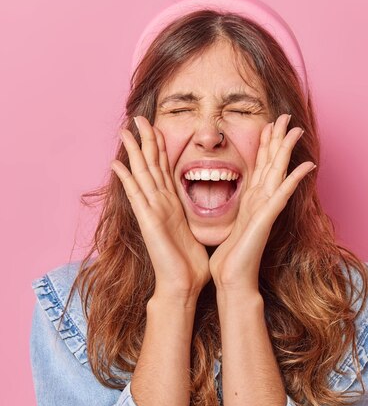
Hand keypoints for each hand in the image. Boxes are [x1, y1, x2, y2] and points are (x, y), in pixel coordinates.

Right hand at [111, 116, 210, 299]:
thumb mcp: (197, 234)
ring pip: (141, 175)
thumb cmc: (191, 266)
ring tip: (125, 131)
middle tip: (138, 119)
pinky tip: (117, 163)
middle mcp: (159, 206)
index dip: (160, 149)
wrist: (183, 286)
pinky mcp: (148, 221)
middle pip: (150, 166)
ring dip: (133, 152)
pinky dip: (126, 179)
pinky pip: (136, 195)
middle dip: (145, 141)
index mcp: (172, 207)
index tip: (157, 128)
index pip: (164, 171)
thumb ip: (196, 220)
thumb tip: (211, 213)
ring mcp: (152, 212)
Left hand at [209, 113, 315, 293]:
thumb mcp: (231, 227)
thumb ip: (237, 212)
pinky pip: (282, 194)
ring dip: (287, 151)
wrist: (232, 278)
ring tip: (296, 130)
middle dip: (278, 139)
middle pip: (272, 165)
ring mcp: (266, 210)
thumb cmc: (230, 258)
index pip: (260, 167)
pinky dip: (294, 179)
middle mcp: (261, 203)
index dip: (265, 146)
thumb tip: (233, 203)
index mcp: (251, 202)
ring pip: (278, 173)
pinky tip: (306, 165)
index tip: (268, 124)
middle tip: (286, 116)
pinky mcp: (266, 219)